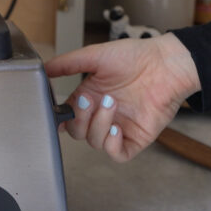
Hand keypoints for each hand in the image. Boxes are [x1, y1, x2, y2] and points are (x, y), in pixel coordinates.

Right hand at [45, 33, 200, 161]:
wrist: (166, 63)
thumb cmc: (135, 56)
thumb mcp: (95, 55)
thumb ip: (67, 63)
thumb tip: (43, 68)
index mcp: (90, 96)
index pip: (67, 116)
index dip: (61, 117)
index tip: (60, 111)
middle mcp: (101, 114)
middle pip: (77, 132)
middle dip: (79, 119)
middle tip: (90, 100)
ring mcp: (118, 127)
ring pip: (94, 142)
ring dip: (98, 125)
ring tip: (111, 103)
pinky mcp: (136, 138)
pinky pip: (117, 154)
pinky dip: (112, 145)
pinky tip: (117, 128)